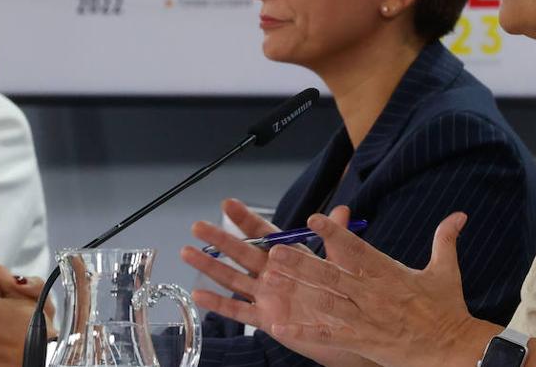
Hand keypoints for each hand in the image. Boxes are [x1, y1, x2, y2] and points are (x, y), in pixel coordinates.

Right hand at [181, 200, 373, 366]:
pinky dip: (218, 304)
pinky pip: (238, 311)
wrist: (348, 331)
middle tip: (198, 225)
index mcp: (288, 256)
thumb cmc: (342, 295)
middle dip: (219, 239)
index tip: (228, 204)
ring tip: (187, 252)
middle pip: (241, 253)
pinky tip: (199, 296)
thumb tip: (343, 210)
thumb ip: (337, 236)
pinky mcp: (265, 318)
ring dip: (210, 267)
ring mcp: (266, 295)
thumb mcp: (342, 263)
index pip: (263, 234)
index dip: (245, 219)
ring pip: (232, 279)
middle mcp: (272, 273)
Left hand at [261, 212, 498, 366]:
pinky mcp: (364, 341)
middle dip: (303, 262)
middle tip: (276, 250)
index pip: (357, 248)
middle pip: (333, 274)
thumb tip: (459, 215)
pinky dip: (304, 330)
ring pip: (326, 301)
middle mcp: (374, 293)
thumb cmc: (449, 311)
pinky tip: (280, 326)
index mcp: (389, 273)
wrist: (457, 349)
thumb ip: (445, 239)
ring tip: (270, 280)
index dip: (334, 233)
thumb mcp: (447, 271)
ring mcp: (367, 318)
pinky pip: (329, 335)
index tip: (312, 219)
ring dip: (298, 290)